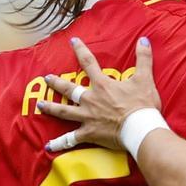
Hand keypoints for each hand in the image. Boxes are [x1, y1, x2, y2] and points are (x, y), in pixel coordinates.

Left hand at [38, 37, 161, 151]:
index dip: (80, 50)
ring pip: (64, 111)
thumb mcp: (145, 79)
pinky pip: (71, 139)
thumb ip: (143, 58)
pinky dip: (60, 143)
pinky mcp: (89, 133)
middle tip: (46, 78)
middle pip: (69, 89)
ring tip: (40, 105)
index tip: (73, 42)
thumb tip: (144, 39)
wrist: (140, 128)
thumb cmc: (142, 105)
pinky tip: (49, 146)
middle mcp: (90, 100)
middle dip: (57, 83)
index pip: (89, 63)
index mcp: (102, 85)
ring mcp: (87, 117)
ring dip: (51, 107)